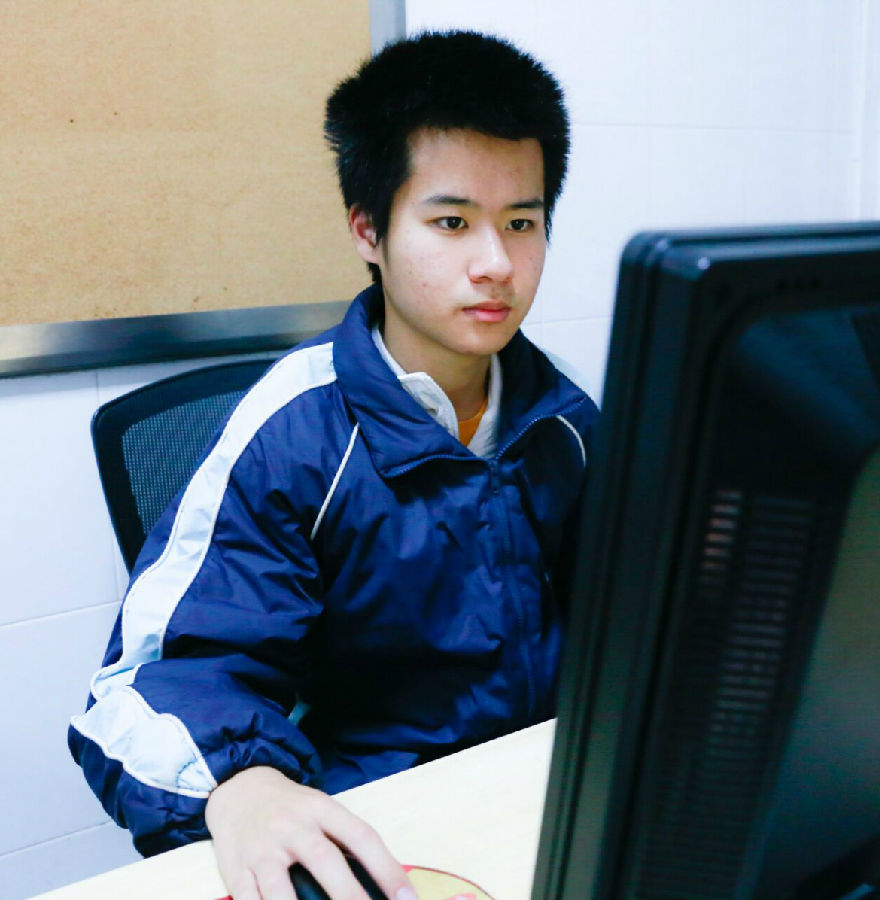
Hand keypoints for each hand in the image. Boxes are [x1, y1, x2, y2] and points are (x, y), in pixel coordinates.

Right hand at [205, 766, 416, 899]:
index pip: (361, 836)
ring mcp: (261, 848)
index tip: (408, 898)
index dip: (386, 868)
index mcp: (320, 808)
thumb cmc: (291, 808)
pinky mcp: (236, 869)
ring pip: (279, 888)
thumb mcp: (320, 809)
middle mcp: (292, 826)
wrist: (239, 788)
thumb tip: (382, 883)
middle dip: (349, 896)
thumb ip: (343, 839)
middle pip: (324, 860)